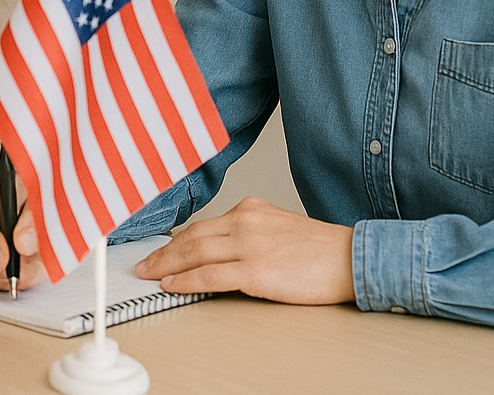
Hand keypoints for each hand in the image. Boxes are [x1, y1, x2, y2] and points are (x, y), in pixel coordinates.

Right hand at [0, 170, 48, 290]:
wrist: (36, 203)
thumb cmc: (35, 194)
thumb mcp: (40, 198)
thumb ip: (33, 219)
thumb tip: (24, 243)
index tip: (5, 260)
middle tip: (27, 269)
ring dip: (3, 275)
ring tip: (30, 265)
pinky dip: (1, 280)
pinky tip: (19, 269)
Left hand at [135, 196, 353, 304]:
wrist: (350, 258)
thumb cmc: (319, 249)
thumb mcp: (277, 226)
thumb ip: (249, 231)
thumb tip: (220, 248)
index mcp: (250, 208)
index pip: (203, 225)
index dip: (176, 240)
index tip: (161, 249)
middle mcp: (245, 221)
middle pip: (192, 237)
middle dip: (163, 252)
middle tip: (144, 263)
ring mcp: (249, 245)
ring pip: (194, 254)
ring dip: (166, 265)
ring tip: (150, 275)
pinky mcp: (255, 271)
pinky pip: (209, 276)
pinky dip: (185, 281)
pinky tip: (171, 285)